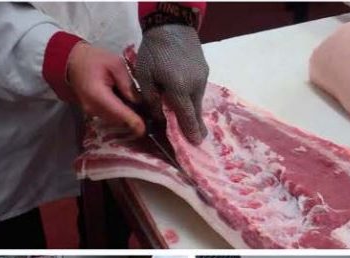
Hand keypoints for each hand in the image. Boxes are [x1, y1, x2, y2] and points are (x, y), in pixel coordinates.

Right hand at [67, 43, 144, 135]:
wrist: (72, 63)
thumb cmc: (93, 59)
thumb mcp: (115, 63)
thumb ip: (127, 82)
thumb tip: (138, 101)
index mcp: (98, 95)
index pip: (119, 113)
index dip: (134, 122)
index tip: (146, 128)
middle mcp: (94, 109)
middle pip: (119, 121)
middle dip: (135, 121)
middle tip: (151, 117)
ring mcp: (93, 114)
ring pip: (116, 122)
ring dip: (129, 119)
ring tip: (143, 112)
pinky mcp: (95, 115)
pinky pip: (112, 119)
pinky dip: (122, 116)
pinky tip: (131, 109)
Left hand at [136, 24, 208, 144]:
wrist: (172, 23)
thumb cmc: (153, 51)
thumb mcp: (145, 76)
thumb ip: (151, 100)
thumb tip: (160, 117)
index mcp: (179, 88)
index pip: (187, 116)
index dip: (191, 131)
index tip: (195, 143)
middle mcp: (194, 86)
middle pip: (196, 112)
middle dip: (196, 126)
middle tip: (197, 139)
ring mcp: (202, 78)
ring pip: (198, 102)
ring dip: (193, 111)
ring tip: (189, 120)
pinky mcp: (204, 71)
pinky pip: (198, 90)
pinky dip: (193, 98)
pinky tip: (186, 99)